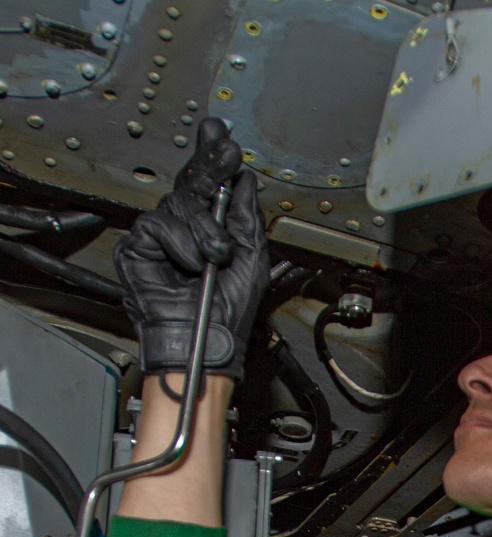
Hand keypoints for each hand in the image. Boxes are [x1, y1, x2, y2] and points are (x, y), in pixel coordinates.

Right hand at [113, 117, 269, 382]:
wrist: (207, 341)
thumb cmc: (228, 314)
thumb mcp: (250, 259)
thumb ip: (247, 218)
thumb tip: (245, 180)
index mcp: (210, 231)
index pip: (209, 186)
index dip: (214, 159)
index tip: (223, 137)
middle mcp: (183, 231)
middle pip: (192, 184)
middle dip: (211, 166)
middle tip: (226, 153)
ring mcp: (159, 239)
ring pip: (178, 205)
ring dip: (205, 229)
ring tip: (216, 255)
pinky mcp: (137, 249)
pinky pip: (158, 225)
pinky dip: (181, 243)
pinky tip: (193, 263)